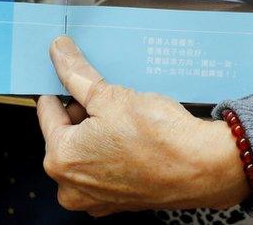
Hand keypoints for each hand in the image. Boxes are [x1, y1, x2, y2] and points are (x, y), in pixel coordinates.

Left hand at [36, 36, 247, 215]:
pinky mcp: (119, 201)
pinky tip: (132, 136)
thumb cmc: (160, 137)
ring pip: (86, 151)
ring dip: (98, 131)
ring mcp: (96, 198)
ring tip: (123, 115)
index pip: (48, 112)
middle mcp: (72, 186)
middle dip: (82, 112)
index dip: (61, 88)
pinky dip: (113, 150)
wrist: (204, 168)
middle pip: (66, 133)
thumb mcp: (111, 96)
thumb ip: (77, 74)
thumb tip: (59, 52)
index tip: (71, 76)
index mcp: (61, 160)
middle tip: (107, 96)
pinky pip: (105, 167)